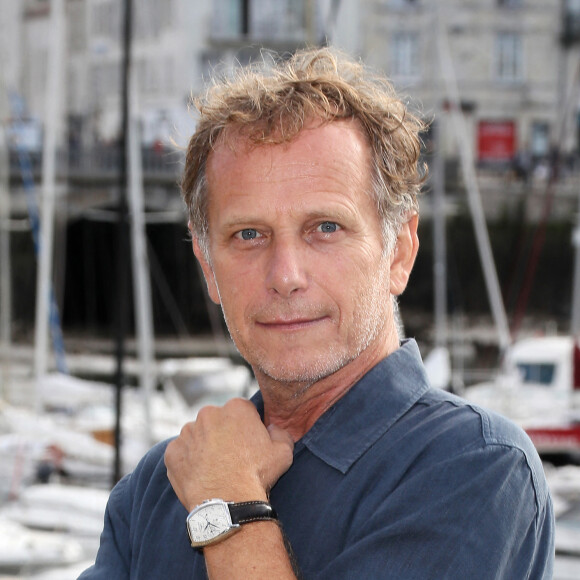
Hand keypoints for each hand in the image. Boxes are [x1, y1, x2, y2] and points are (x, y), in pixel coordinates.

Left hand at [164, 398, 293, 511]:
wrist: (228, 504)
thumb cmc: (256, 476)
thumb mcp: (283, 452)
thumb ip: (280, 433)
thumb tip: (273, 428)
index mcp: (236, 408)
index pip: (242, 411)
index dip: (247, 427)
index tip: (249, 444)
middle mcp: (209, 413)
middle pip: (217, 420)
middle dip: (223, 434)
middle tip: (232, 457)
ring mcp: (187, 432)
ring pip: (197, 435)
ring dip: (204, 446)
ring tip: (215, 468)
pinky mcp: (172, 451)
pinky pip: (181, 452)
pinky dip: (188, 461)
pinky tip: (200, 475)